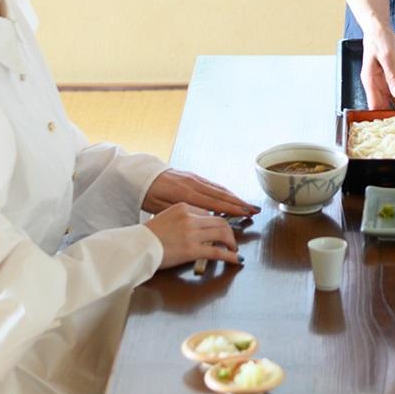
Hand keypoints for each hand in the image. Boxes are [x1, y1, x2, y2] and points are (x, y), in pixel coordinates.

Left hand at [143, 168, 257, 216]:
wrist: (140, 176)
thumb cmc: (148, 195)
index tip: (245, 213)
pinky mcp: (192, 176)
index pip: (215, 202)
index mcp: (186, 193)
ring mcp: (194, 178)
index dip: (232, 208)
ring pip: (219, 188)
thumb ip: (184, 212)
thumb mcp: (162, 208)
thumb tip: (204, 218)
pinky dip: (224, 191)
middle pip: (221, 194)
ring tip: (246, 204)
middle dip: (239, 202)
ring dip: (234, 196)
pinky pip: (212, 184)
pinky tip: (229, 196)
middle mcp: (193, 183)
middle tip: (254, 209)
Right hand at [145, 203, 241, 268]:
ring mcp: (191, 233)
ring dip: (232, 242)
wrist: (137, 247)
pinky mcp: (192, 249)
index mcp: (183, 207)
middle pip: (220, 220)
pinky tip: (236, 259)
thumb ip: (182, 219)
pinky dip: (230, 255)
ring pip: (222, 233)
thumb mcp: (165, 218)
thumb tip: (195, 228)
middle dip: (229, 231)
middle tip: (231, 241)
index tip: (220, 230)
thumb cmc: (147, 236)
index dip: (217, 223)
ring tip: (233, 249)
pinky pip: (217, 251)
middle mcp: (189, 217)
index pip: (208, 212)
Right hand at [361, 24, 394, 109]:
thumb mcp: (387, 56)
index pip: (374, 105)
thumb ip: (392, 75)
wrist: (380, 29)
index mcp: (370, 81)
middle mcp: (377, 84)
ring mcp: (385, 82)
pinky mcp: (393, 77)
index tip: (394, 125)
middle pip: (386, 105)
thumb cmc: (379, 39)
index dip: (383, 116)